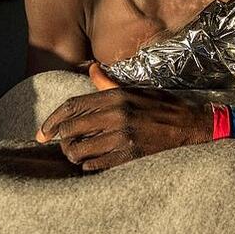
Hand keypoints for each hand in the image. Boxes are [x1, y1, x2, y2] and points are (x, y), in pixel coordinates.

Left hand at [36, 70, 212, 170]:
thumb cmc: (163, 107)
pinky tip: (95, 161)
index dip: (52, 120)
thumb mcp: (138, 90)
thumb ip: (110, 83)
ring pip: (78, 151)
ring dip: (74, 155)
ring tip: (79, 154)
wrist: (191, 125)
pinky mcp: (129, 156)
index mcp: (117, 96)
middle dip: (61, 139)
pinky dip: (89, 165)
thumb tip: (92, 68)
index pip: (72, 107)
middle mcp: (117, 115)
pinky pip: (94, 165)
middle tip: (64, 144)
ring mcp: (123, 137)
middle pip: (70, 130)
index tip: (43, 132)